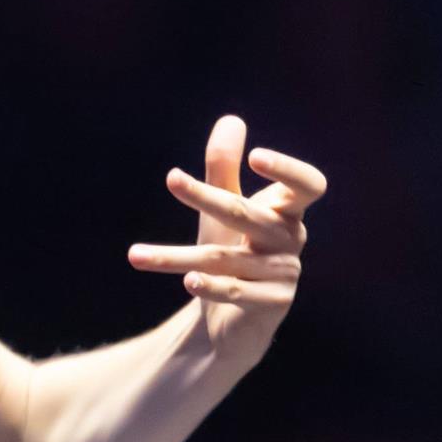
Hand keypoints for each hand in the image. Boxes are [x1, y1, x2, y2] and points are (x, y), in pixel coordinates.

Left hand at [126, 115, 326, 363]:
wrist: (233, 321)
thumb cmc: (234, 252)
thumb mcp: (223, 212)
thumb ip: (224, 170)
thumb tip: (231, 120)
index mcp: (287, 212)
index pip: (307, 185)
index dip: (287, 169)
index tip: (254, 156)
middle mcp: (290, 240)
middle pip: (246, 214)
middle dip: (207, 197)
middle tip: (172, 179)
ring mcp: (284, 274)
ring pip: (223, 258)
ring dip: (175, 257)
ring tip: (135, 255)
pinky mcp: (271, 304)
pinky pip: (236, 291)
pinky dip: (210, 286)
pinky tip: (187, 281)